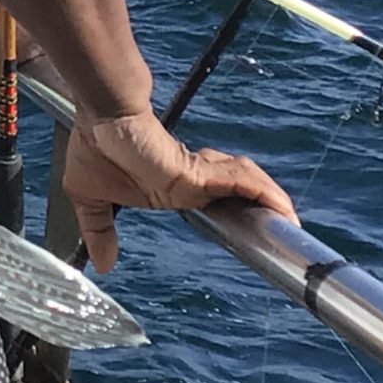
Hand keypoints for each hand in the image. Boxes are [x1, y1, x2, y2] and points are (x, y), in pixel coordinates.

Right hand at [61, 108, 296, 272]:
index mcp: (172, 189)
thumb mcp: (90, 199)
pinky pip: (244, 183)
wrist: (100, 117)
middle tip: (285, 232)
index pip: (215, 201)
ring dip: (272, 203)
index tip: (253, 231)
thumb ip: (99, 230)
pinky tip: (285, 211)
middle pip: (240, 194)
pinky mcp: (201, 170)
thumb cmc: (94, 146)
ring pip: (248, 186)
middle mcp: (192, 181)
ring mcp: (199, 175)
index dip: (236, 213)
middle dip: (264, 211)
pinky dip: (267, 195)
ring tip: (293, 222)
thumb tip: (103, 265)